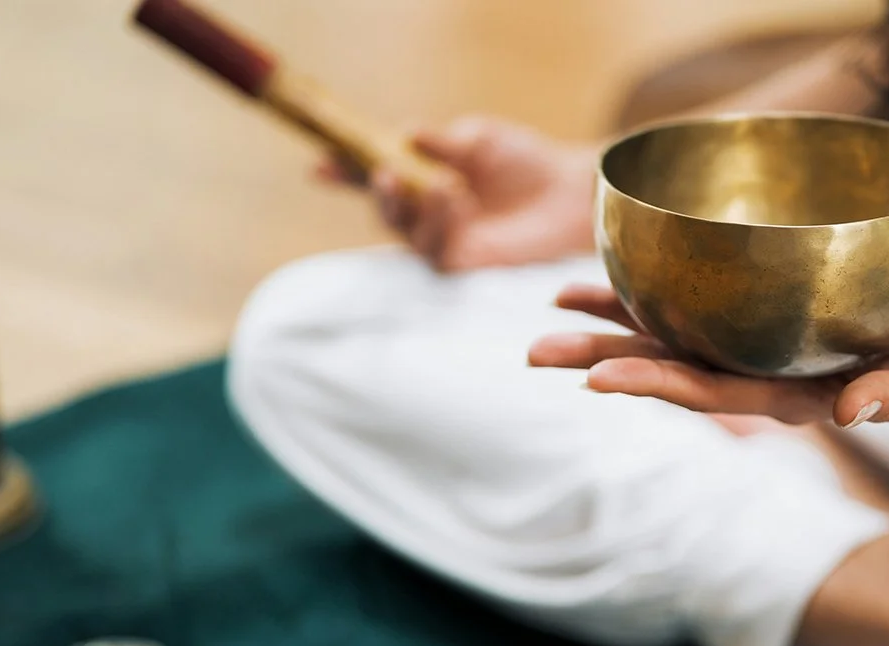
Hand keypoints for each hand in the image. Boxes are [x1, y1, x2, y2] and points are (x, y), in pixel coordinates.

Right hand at [317, 116, 597, 271]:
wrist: (571, 194)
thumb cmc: (527, 163)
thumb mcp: (478, 141)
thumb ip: (439, 142)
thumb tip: (402, 135)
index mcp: (424, 179)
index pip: (376, 176)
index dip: (344, 172)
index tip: (317, 165)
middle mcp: (428, 215)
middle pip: (385, 210)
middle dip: (378, 193)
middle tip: (385, 173)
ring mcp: (444, 243)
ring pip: (407, 232)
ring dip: (417, 206)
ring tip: (446, 184)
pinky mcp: (464, 268)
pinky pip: (435, 251)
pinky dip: (439, 222)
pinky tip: (456, 200)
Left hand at [531, 286, 888, 427]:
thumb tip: (850, 412)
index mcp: (790, 397)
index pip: (710, 393)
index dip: (654, 384)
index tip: (597, 379)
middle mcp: (758, 374)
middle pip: (669, 368)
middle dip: (603, 358)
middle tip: (535, 352)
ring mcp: (756, 348)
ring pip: (671, 336)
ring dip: (611, 326)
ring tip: (552, 308)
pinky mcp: (764, 319)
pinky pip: (697, 306)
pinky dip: (652, 293)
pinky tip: (609, 277)